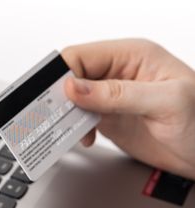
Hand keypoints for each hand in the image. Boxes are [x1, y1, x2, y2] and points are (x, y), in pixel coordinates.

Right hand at [62, 39, 194, 179]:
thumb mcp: (165, 102)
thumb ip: (118, 94)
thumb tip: (76, 87)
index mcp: (132, 56)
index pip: (82, 56)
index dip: (64, 75)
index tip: (58, 97)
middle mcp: (118, 73)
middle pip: (71, 77)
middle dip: (60, 97)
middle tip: (58, 115)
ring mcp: (111, 97)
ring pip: (71, 99)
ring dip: (65, 115)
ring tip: (70, 128)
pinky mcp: (107, 118)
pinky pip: (78, 117)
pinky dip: (73, 128)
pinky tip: (84, 137)